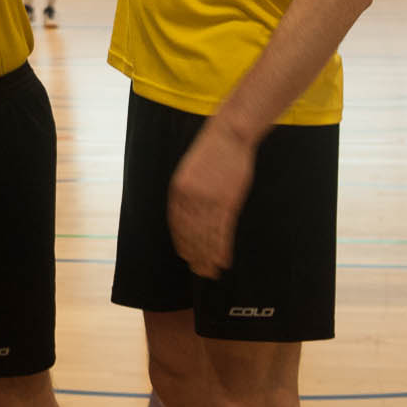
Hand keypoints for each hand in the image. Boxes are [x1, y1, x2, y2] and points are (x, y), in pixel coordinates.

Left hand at [166, 120, 255, 278]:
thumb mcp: (191, 169)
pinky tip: (223, 260)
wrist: (229, 134)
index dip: (181, 241)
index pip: (177, 223)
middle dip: (194, 254)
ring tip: (210, 272)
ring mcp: (209, 200)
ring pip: (206, 236)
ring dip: (208, 256)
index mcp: (178, 189)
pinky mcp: (227, 201)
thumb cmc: (212, 150)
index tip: (184, 255)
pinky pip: (223, 231)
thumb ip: (188, 192)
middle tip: (198, 270)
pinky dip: (222, 248)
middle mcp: (191, 198)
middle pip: (191, 233)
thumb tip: (188, 213)